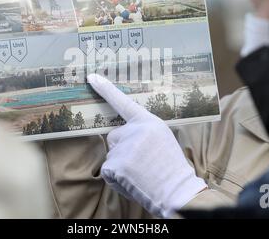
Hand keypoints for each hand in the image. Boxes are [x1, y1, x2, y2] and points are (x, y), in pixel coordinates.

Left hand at [87, 74, 206, 217]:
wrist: (176, 191)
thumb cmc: (170, 167)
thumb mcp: (162, 138)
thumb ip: (143, 130)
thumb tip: (125, 131)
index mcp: (148, 122)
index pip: (124, 103)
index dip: (106, 90)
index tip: (92, 77)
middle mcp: (134, 131)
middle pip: (114, 136)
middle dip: (123, 149)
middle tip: (142, 162)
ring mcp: (124, 147)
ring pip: (112, 155)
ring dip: (121, 165)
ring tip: (141, 173)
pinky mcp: (116, 165)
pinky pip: (108, 171)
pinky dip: (116, 178)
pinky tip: (132, 181)